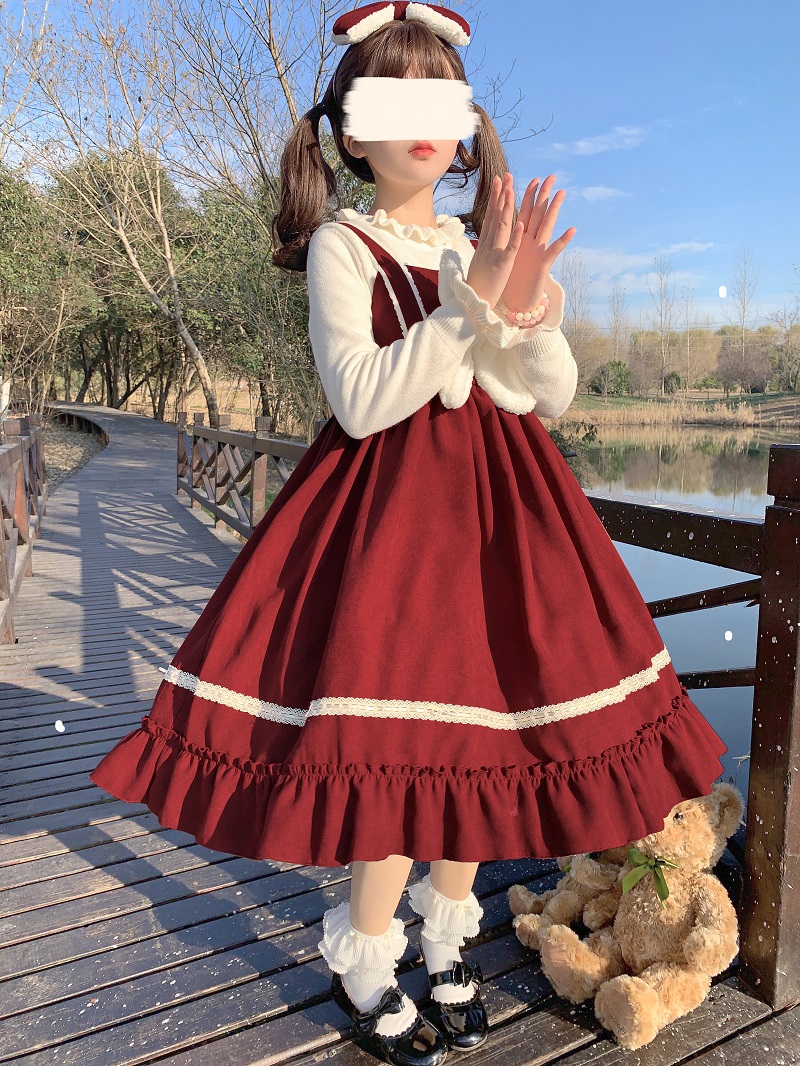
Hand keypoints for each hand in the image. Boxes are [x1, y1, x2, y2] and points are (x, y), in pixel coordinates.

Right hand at [466, 172, 523, 307]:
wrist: (472, 306)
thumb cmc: (477, 286)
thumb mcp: (480, 262)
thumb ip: (483, 248)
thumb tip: (483, 238)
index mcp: (485, 245)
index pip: (491, 217)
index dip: (495, 199)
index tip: (499, 182)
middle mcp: (488, 246)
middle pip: (495, 216)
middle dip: (500, 196)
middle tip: (504, 176)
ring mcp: (494, 254)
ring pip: (501, 227)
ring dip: (506, 208)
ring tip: (511, 190)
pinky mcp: (501, 266)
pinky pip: (509, 249)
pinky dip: (514, 236)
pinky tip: (520, 222)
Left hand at [500, 174, 575, 312]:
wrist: (517, 302)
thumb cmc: (511, 279)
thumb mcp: (507, 256)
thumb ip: (509, 240)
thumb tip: (505, 227)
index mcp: (520, 238)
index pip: (523, 212)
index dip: (525, 196)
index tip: (529, 178)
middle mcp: (531, 242)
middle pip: (537, 214)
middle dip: (543, 195)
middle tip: (551, 176)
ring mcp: (538, 251)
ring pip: (546, 226)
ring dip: (554, 210)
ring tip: (562, 193)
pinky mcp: (542, 265)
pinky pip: (554, 251)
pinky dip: (563, 241)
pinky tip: (571, 230)